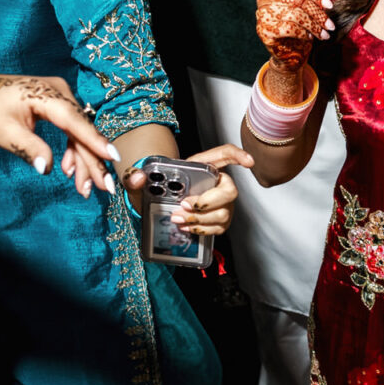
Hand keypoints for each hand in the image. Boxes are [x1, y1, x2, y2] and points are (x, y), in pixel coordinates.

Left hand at [0, 68, 122, 196]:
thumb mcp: (3, 132)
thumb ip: (28, 148)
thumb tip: (47, 168)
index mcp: (45, 94)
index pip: (74, 121)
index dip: (94, 141)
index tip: (113, 158)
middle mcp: (59, 91)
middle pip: (81, 130)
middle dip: (92, 161)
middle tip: (103, 189)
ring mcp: (59, 96)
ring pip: (79, 132)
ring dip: (83, 160)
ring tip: (83, 188)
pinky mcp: (57, 104)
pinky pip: (72, 129)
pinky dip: (73, 150)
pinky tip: (69, 169)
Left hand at [124, 144, 252, 236]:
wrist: (154, 205)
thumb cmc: (154, 187)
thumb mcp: (140, 179)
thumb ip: (134, 176)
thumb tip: (137, 178)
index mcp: (202, 166)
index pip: (225, 154)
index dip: (239, 155)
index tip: (249, 162)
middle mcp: (216, 183)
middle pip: (229, 190)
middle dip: (209, 201)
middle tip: (186, 205)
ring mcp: (220, 203)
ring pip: (224, 212)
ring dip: (201, 219)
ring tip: (179, 219)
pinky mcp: (218, 220)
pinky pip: (219, 227)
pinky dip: (203, 230)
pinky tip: (187, 228)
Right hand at [256, 0, 333, 72]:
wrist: (288, 52)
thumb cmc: (298, 25)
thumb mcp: (305, 3)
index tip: (330, 6)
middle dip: (317, 13)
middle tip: (330, 25)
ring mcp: (262, 14)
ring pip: (295, 14)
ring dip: (314, 25)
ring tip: (324, 34)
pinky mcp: (264, 30)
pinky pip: (290, 28)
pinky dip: (304, 33)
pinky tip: (310, 37)